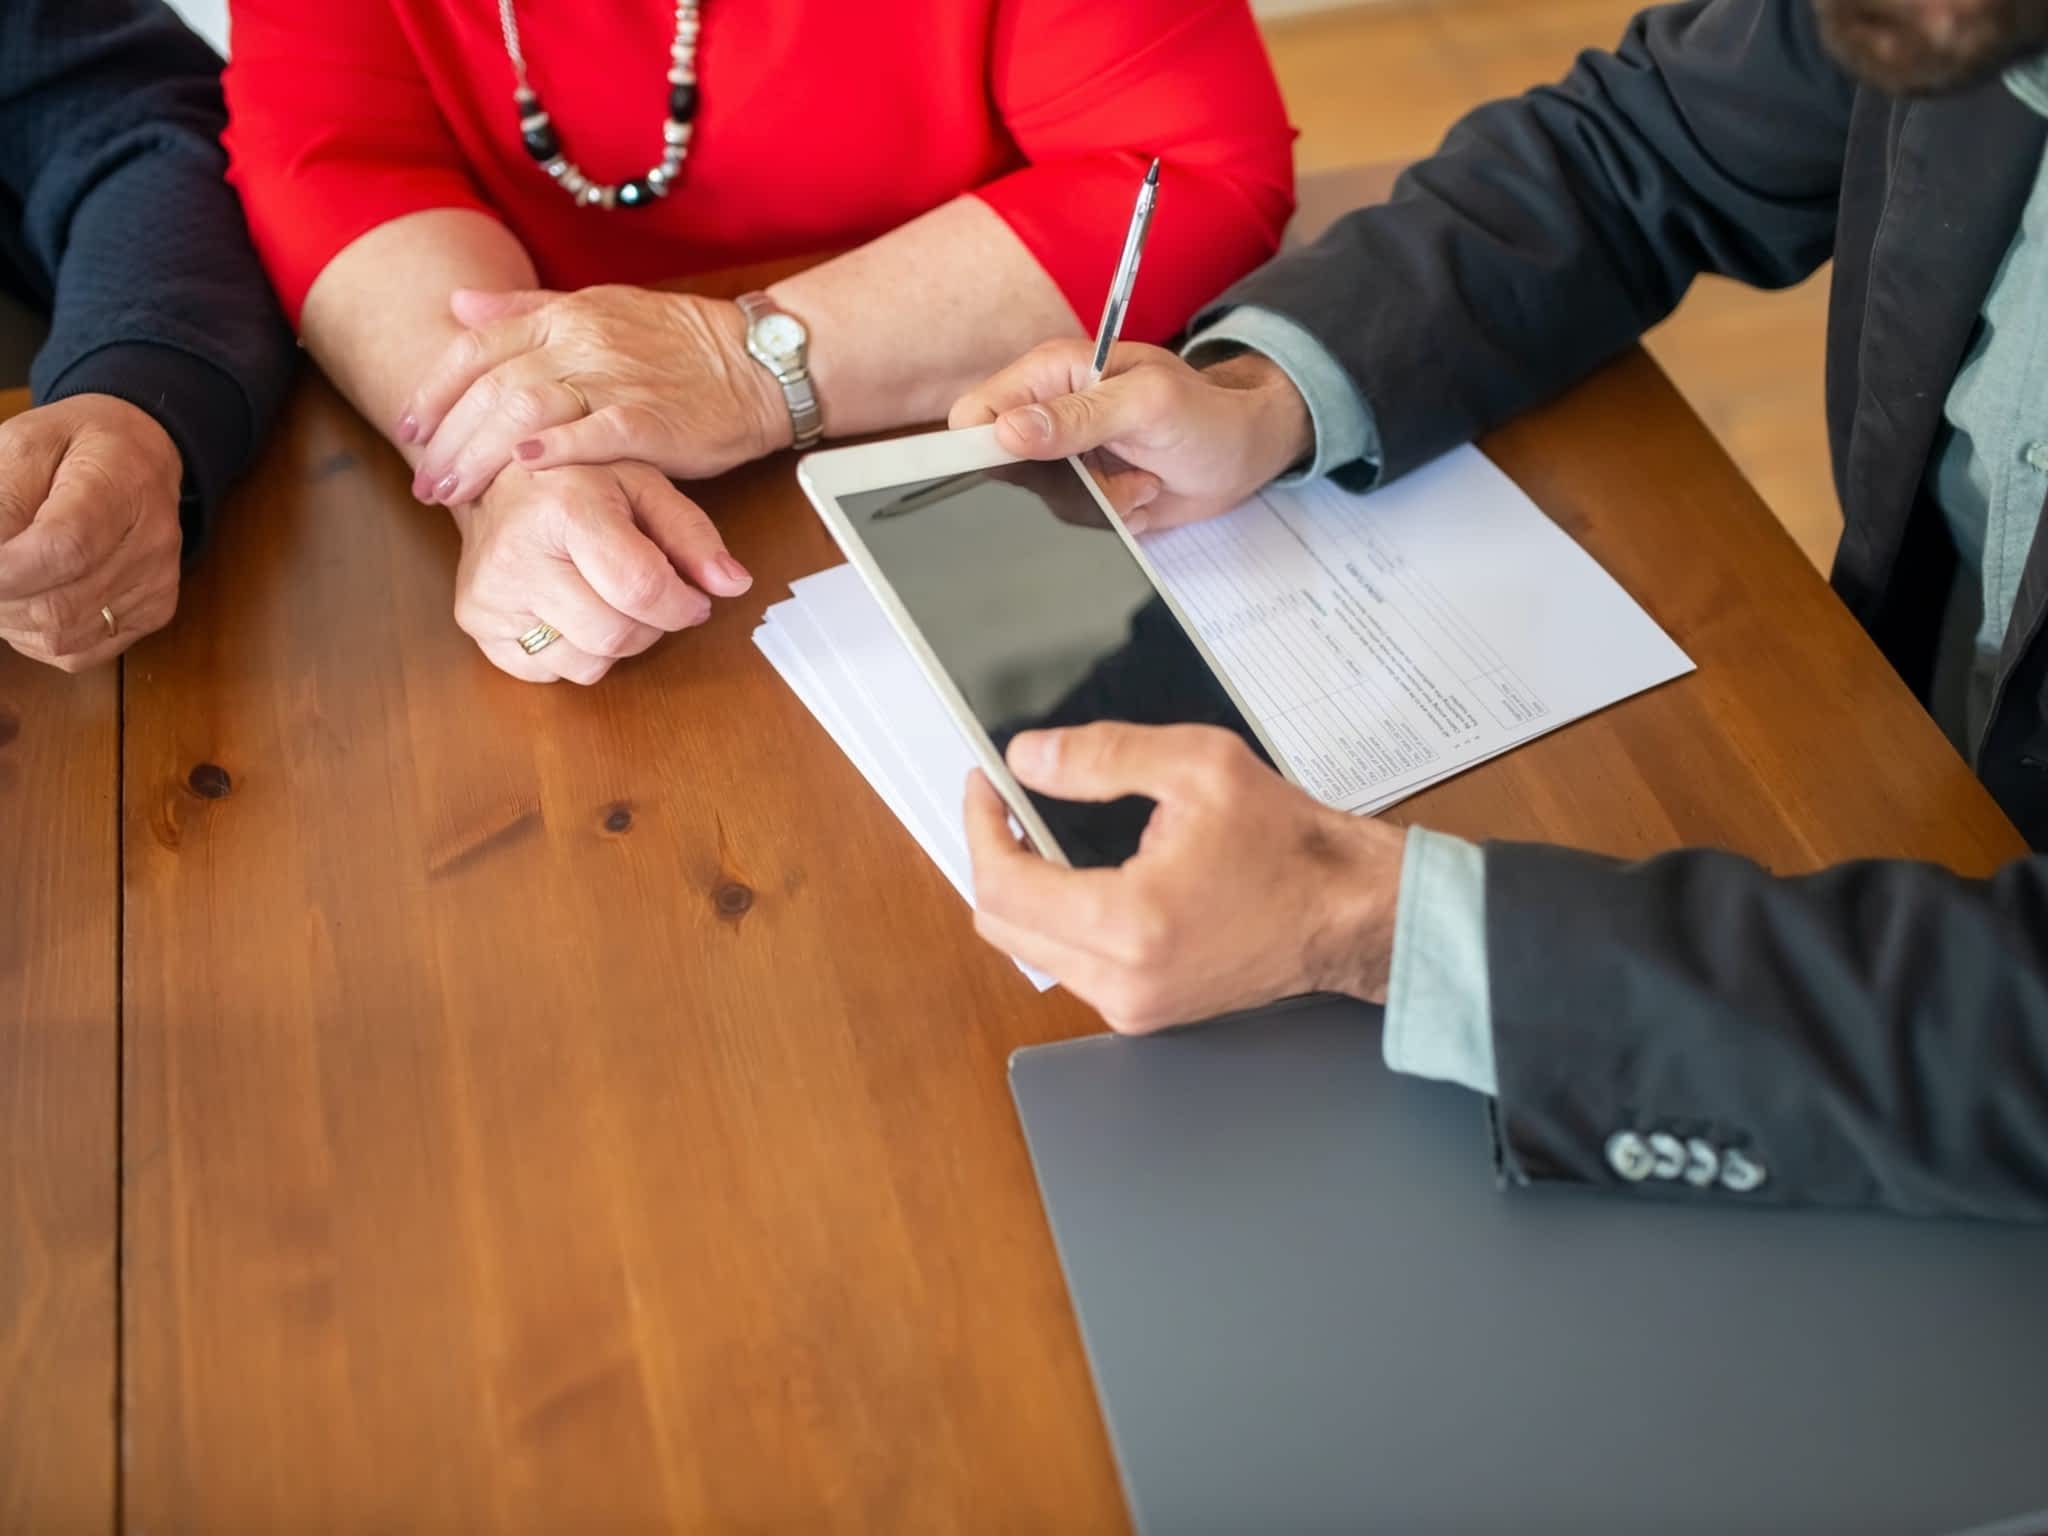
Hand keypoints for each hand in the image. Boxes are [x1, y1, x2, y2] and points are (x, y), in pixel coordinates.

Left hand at [0, 394, 182, 671]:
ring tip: (4, 584)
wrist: (143, 455)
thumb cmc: (74, 445)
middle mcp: (151, 543)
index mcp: (120, 486)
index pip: (65, 549)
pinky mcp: (153, 612)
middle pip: (58, 606)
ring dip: (12, 620)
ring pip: (62, 637)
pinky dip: (37, 636)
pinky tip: (31, 600)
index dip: (6, 573)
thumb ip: (1, 502)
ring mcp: (156, 585)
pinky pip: (78, 653)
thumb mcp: (22, 445)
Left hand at [399, 286, 789, 508]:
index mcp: (562, 315)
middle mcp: (581, 341)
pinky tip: (525, 470)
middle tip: (426, 482)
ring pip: (528, 410)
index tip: (409, 430)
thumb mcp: (597, 309)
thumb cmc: (678, 346)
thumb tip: (460, 308)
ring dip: (482, 454)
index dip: (434, 390)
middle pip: (492, 387)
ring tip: (455, 494)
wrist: (755, 362)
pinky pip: (596, 432)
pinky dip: (557, 450)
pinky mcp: (652, 419)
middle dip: (449, 439)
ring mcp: (616, 378)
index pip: (475, 348)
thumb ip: (526, 310)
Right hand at [450, 459, 752, 683]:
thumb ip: (693, 535)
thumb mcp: (644, 485)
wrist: (496, 477)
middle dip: (651, 626)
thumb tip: (734, 583)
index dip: (682, 605)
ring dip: (616, 643)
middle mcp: (516, 555)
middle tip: (651, 599)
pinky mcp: (475, 622)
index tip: (693, 600)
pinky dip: (575, 650)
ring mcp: (489, 594)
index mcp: (565, 509)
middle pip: (615, 635)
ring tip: (608, 599)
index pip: (641, 588)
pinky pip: (549, 671)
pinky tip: (571, 608)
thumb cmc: (577, 480)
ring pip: (586, 663)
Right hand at [948, 340, 1313, 533]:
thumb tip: (1011, 431)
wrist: (1241, 452)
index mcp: (1052, 373)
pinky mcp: (1084, 489)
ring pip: (1043, 502)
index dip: (980, 443)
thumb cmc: (1208, 413)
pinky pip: (1073, 520)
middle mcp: (1049, 412)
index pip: (977, 411)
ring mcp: (1065, 455)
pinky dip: (1114, 515)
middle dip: (1062, 482)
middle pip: (1005, 469)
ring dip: (1100, 501)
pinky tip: (1141, 490)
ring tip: (1140, 476)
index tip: (1012, 465)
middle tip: (1111, 468)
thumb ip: (1078, 416)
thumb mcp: (1148, 405)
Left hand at [964, 722, 1404, 1031]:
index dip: (980, 826)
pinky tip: (1080, 874)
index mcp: (1130, 924)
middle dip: (993, 856)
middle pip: (1001, 924)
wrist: (1347, 912)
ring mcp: (1131, 1005)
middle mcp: (1122, 980)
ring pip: (1029, 948)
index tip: (987, 785)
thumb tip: (1030, 759)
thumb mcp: (1199, 767)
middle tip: (1008, 804)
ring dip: (1023, 890)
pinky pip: (1068, 964)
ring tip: (1043, 833)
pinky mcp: (1144, 1011)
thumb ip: (1103, 756)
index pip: (1004, 885)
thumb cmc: (1290, 847)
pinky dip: (1057, 918)